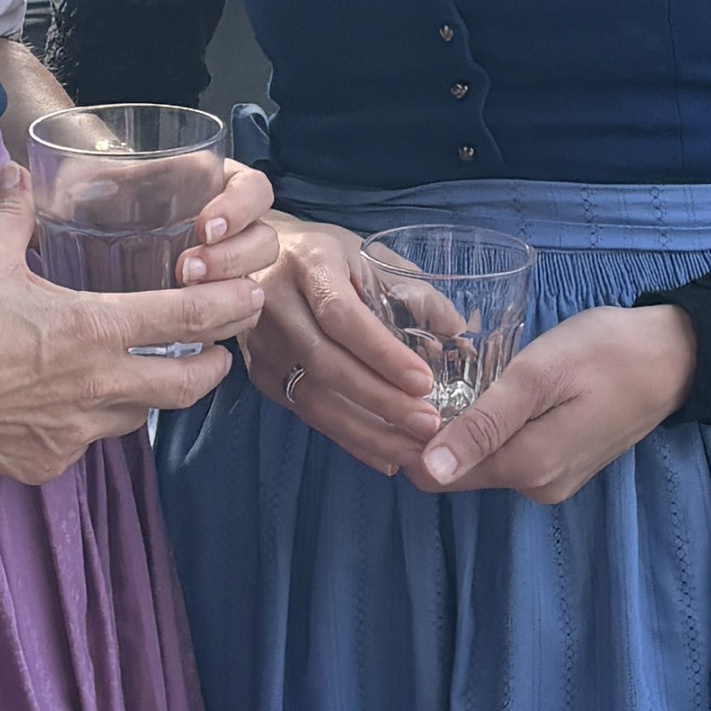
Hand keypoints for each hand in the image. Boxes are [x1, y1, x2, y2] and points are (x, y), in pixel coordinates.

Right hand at [0, 160, 261, 484]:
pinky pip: (86, 445)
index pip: (187, 319)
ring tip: (144, 373)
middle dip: (213, 368)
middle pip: (188, 386)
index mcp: (90, 329)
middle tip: (218, 351)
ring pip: (138, 417)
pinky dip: (88, 424)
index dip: (229, 310)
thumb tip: (16, 171)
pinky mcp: (47, 464)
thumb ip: (14, 213)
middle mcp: (95, 386)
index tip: (250, 300)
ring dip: (149, 395)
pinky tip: (68, 405)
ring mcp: (73, 433)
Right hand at [234, 220, 448, 479]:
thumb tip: (459, 332)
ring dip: (368, 432)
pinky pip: (307, 415)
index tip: (424, 382)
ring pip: (313, 398)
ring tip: (414, 449)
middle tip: (428, 424)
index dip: (382, 353)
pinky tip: (384, 455)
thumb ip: (413, 291)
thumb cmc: (326, 256)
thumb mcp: (368, 255)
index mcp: (309, 263)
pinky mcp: (260, 376)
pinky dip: (349, 439)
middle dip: (381, 401)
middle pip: (326, 364)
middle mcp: (275, 304)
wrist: (252, 262)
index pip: (342, 316)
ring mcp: (262, 344)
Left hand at [414, 305, 694, 505]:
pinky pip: (505, 455)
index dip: (404, 439)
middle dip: (427, 433)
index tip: (388, 394)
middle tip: (410, 379)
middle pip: (455, 470)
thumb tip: (430, 468)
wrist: (674, 357)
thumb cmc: (607, 352)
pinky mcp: (561, 466)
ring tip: (441, 382)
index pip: (434, 473)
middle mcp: (535, 487)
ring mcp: (551, 480)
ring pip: (479, 461)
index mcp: (527, 467)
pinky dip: (485, 431)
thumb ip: (483, 424)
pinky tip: (482, 396)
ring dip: (457, 430)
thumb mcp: (538, 376)